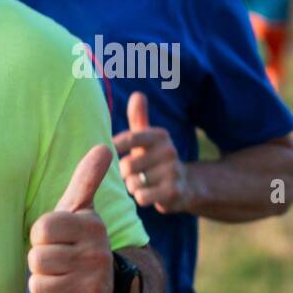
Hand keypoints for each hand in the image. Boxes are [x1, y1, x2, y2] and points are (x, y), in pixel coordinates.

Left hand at [28, 145, 114, 292]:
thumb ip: (86, 179)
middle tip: (59, 261)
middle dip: (40, 261)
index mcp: (92, 226)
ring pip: (38, 284)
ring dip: (43, 284)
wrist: (104, 289)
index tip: (55, 238)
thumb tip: (102, 147)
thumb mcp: (82, 211)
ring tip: (62, 278)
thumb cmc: (79, 242)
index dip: (40, 236)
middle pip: (37, 258)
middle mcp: (97, 254)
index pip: (41, 228)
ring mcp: (94, 285)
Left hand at [113, 91, 189, 213]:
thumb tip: (138, 94)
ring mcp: (173, 172)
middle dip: (124, 174)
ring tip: (142, 184)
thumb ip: (139, 118)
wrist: (184, 185)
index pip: (129, 139)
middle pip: (127, 166)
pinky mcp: (174, 192)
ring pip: (133, 183)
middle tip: (131, 174)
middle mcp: (170, 151)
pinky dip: (141, 198)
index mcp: (160, 135)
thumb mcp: (147, 138)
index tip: (107, 153)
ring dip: (132, 187)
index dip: (114, 148)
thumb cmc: (154, 158)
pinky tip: (149, 194)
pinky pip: (142, 197)